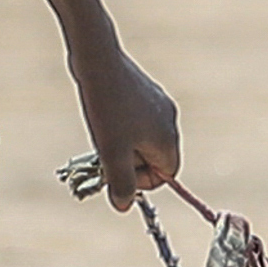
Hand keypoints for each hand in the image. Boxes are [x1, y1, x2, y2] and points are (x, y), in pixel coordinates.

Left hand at [66, 41, 180, 209]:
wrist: (98, 60)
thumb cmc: (107, 109)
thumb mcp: (112, 154)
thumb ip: (120, 184)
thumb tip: (123, 206)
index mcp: (168, 139)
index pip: (165, 176)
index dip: (140, 181)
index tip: (115, 170)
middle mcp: (169, 121)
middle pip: (153, 158)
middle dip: (128, 161)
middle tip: (105, 150)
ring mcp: (158, 104)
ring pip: (141, 138)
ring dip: (121, 143)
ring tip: (102, 130)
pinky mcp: (144, 91)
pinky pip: (135, 120)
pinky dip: (119, 125)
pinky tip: (103, 112)